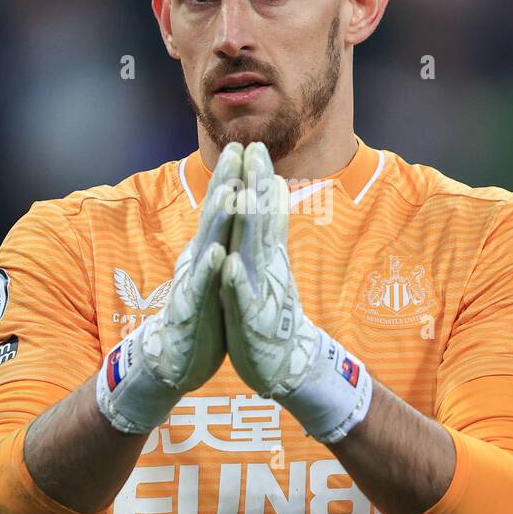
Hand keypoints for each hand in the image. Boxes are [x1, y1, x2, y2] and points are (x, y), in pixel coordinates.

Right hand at [96, 142, 242, 433]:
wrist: (177, 358)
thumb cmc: (202, 312)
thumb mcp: (217, 271)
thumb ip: (223, 241)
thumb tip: (232, 210)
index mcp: (210, 250)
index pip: (223, 208)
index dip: (234, 176)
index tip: (247, 145)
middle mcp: (200, 260)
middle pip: (215, 215)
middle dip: (227, 181)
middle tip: (238, 149)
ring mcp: (194, 282)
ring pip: (208, 244)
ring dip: (219, 218)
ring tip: (231, 190)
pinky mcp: (191, 309)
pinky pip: (202, 287)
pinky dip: (210, 269)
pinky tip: (218, 252)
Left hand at [220, 142, 372, 442]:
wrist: (284, 367)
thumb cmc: (269, 316)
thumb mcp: (268, 271)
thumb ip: (269, 235)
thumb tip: (275, 199)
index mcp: (265, 257)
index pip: (264, 212)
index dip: (258, 180)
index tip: (253, 146)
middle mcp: (265, 269)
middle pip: (261, 222)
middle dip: (256, 186)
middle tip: (255, 151)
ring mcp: (259, 294)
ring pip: (253, 254)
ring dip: (248, 225)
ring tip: (242, 195)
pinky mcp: (250, 322)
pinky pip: (241, 299)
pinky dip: (235, 281)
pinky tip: (228, 263)